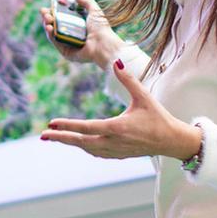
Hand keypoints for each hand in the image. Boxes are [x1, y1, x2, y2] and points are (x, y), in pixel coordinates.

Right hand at [38, 0, 124, 68]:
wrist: (103, 44)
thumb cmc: (101, 28)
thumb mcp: (95, 10)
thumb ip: (86, 1)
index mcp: (78, 26)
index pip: (63, 17)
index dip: (55, 11)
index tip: (49, 5)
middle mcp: (72, 35)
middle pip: (56, 25)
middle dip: (48, 17)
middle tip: (44, 11)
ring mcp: (68, 44)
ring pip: (53, 33)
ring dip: (47, 24)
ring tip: (47, 18)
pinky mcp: (66, 52)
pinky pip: (55, 42)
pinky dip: (50, 34)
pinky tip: (49, 27)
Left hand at [41, 59, 201, 159]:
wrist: (173, 141)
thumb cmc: (159, 117)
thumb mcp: (144, 96)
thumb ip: (129, 80)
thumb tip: (117, 62)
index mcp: (118, 127)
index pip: (86, 127)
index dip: (68, 126)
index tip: (52, 122)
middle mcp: (114, 141)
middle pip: (81, 142)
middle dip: (61, 138)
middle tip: (43, 135)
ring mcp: (116, 151)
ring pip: (87, 148)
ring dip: (70, 143)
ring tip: (54, 137)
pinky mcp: (119, 155)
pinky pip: (96, 152)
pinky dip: (84, 147)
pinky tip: (77, 142)